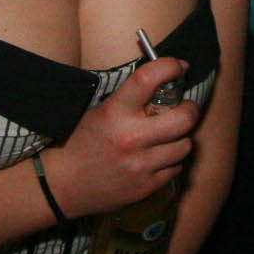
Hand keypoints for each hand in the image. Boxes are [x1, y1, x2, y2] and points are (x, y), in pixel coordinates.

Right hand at [45, 57, 198, 219]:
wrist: (63, 184)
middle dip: (189, 109)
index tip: (179, 66)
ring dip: (181, 138)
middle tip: (184, 108)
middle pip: (184, 118)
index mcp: (116, 111)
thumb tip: (167, 79)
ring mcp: (140, 165)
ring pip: (185, 145)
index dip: (170, 66)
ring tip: (168, 136)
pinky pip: (176, 168)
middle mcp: (131, 138)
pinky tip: (157, 157)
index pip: (149, 78)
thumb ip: (133, 98)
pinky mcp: (146, 187)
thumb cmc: (83, 141)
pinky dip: (171, 160)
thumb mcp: (102, 110)